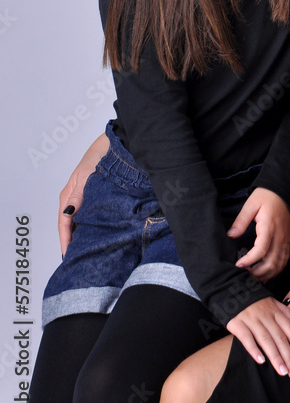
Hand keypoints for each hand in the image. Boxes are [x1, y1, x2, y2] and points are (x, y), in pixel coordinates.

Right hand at [58, 133, 108, 256]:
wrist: (113, 144)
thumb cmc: (98, 156)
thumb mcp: (85, 177)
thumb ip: (77, 196)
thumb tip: (68, 214)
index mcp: (68, 195)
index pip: (63, 223)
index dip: (65, 240)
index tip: (68, 255)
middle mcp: (74, 198)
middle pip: (69, 225)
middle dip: (72, 241)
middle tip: (77, 258)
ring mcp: (84, 197)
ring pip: (79, 221)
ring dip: (81, 234)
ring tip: (86, 250)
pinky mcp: (94, 196)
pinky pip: (88, 215)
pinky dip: (89, 225)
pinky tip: (96, 232)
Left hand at [227, 188, 289, 280]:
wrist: (282, 192)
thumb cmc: (266, 197)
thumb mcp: (250, 205)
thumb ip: (241, 221)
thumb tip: (231, 235)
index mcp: (269, 226)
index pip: (261, 249)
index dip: (249, 260)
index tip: (238, 264)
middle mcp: (279, 236)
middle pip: (272, 262)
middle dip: (257, 273)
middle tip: (244, 275)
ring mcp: (285, 240)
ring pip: (279, 265)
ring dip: (266, 274)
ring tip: (253, 277)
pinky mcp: (287, 242)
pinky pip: (284, 260)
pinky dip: (275, 270)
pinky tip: (265, 273)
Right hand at [227, 297, 289, 379]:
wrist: (230, 289)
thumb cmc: (253, 299)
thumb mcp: (272, 302)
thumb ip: (286, 314)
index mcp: (274, 311)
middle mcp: (265, 316)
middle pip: (280, 338)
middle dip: (289, 357)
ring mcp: (251, 319)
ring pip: (266, 340)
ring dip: (275, 357)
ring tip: (283, 371)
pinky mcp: (237, 323)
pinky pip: (246, 338)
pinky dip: (254, 350)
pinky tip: (261, 361)